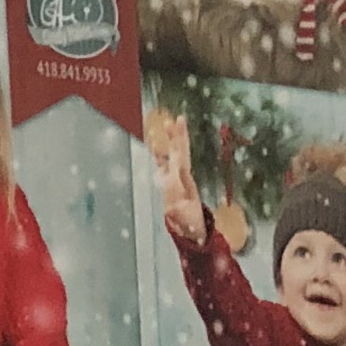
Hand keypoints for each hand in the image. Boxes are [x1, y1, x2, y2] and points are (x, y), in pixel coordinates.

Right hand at [147, 113, 201, 239]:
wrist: (192, 226)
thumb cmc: (190, 223)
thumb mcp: (185, 221)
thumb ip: (178, 214)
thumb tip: (171, 209)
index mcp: (185, 183)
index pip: (182, 163)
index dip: (179, 150)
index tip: (177, 139)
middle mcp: (182, 176)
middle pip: (180, 152)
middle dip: (178, 136)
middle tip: (178, 119)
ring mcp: (176, 176)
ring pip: (173, 153)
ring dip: (171, 139)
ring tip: (167, 123)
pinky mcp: (169, 179)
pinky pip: (163, 161)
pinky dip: (158, 151)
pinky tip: (153, 142)